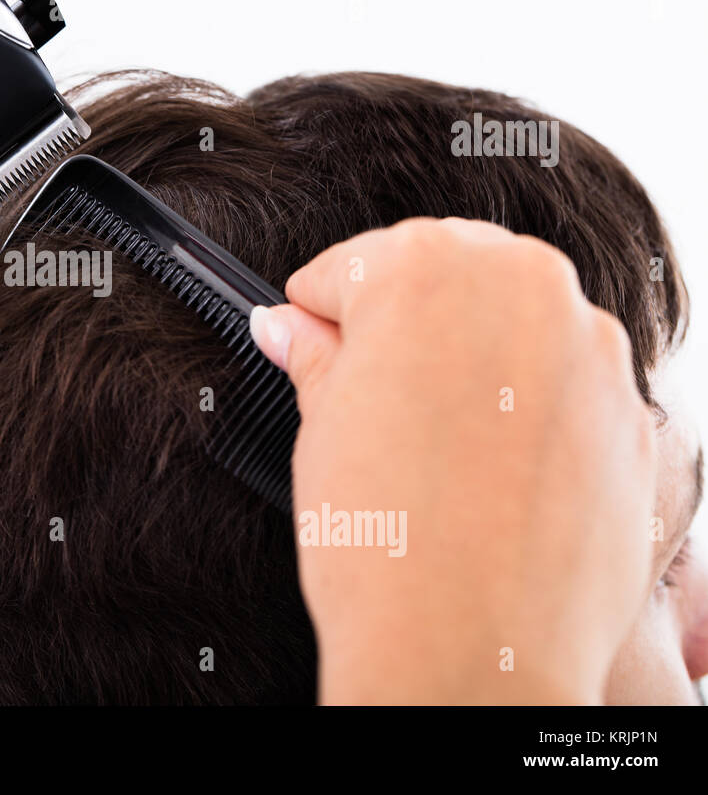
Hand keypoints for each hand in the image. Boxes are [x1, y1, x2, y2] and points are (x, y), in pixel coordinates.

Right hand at [250, 218, 657, 703]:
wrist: (473, 657)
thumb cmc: (386, 543)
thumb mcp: (322, 429)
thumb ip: (314, 356)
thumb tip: (291, 328)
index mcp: (427, 269)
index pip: (349, 266)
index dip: (317, 312)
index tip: (308, 341)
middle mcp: (523, 286)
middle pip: (443, 274)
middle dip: (399, 321)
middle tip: (365, 388)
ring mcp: (591, 349)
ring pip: (510, 324)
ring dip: (468, 358)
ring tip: (430, 438)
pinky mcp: (631, 413)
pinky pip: (563, 384)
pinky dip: (524, 406)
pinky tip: (486, 466)